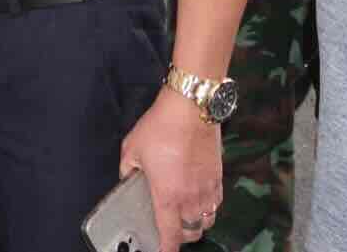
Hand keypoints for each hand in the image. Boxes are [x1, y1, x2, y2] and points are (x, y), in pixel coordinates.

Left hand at [120, 87, 222, 245]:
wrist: (191, 108)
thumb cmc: (161, 127)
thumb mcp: (131, 149)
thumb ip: (127, 170)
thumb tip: (128, 179)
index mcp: (167, 196)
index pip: (169, 235)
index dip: (166, 249)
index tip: (161, 251)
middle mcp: (190, 198)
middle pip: (192, 233)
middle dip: (181, 236)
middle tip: (170, 229)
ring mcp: (207, 189)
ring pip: (207, 221)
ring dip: (196, 223)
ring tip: (185, 216)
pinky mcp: (218, 177)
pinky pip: (217, 204)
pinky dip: (209, 208)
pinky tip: (199, 199)